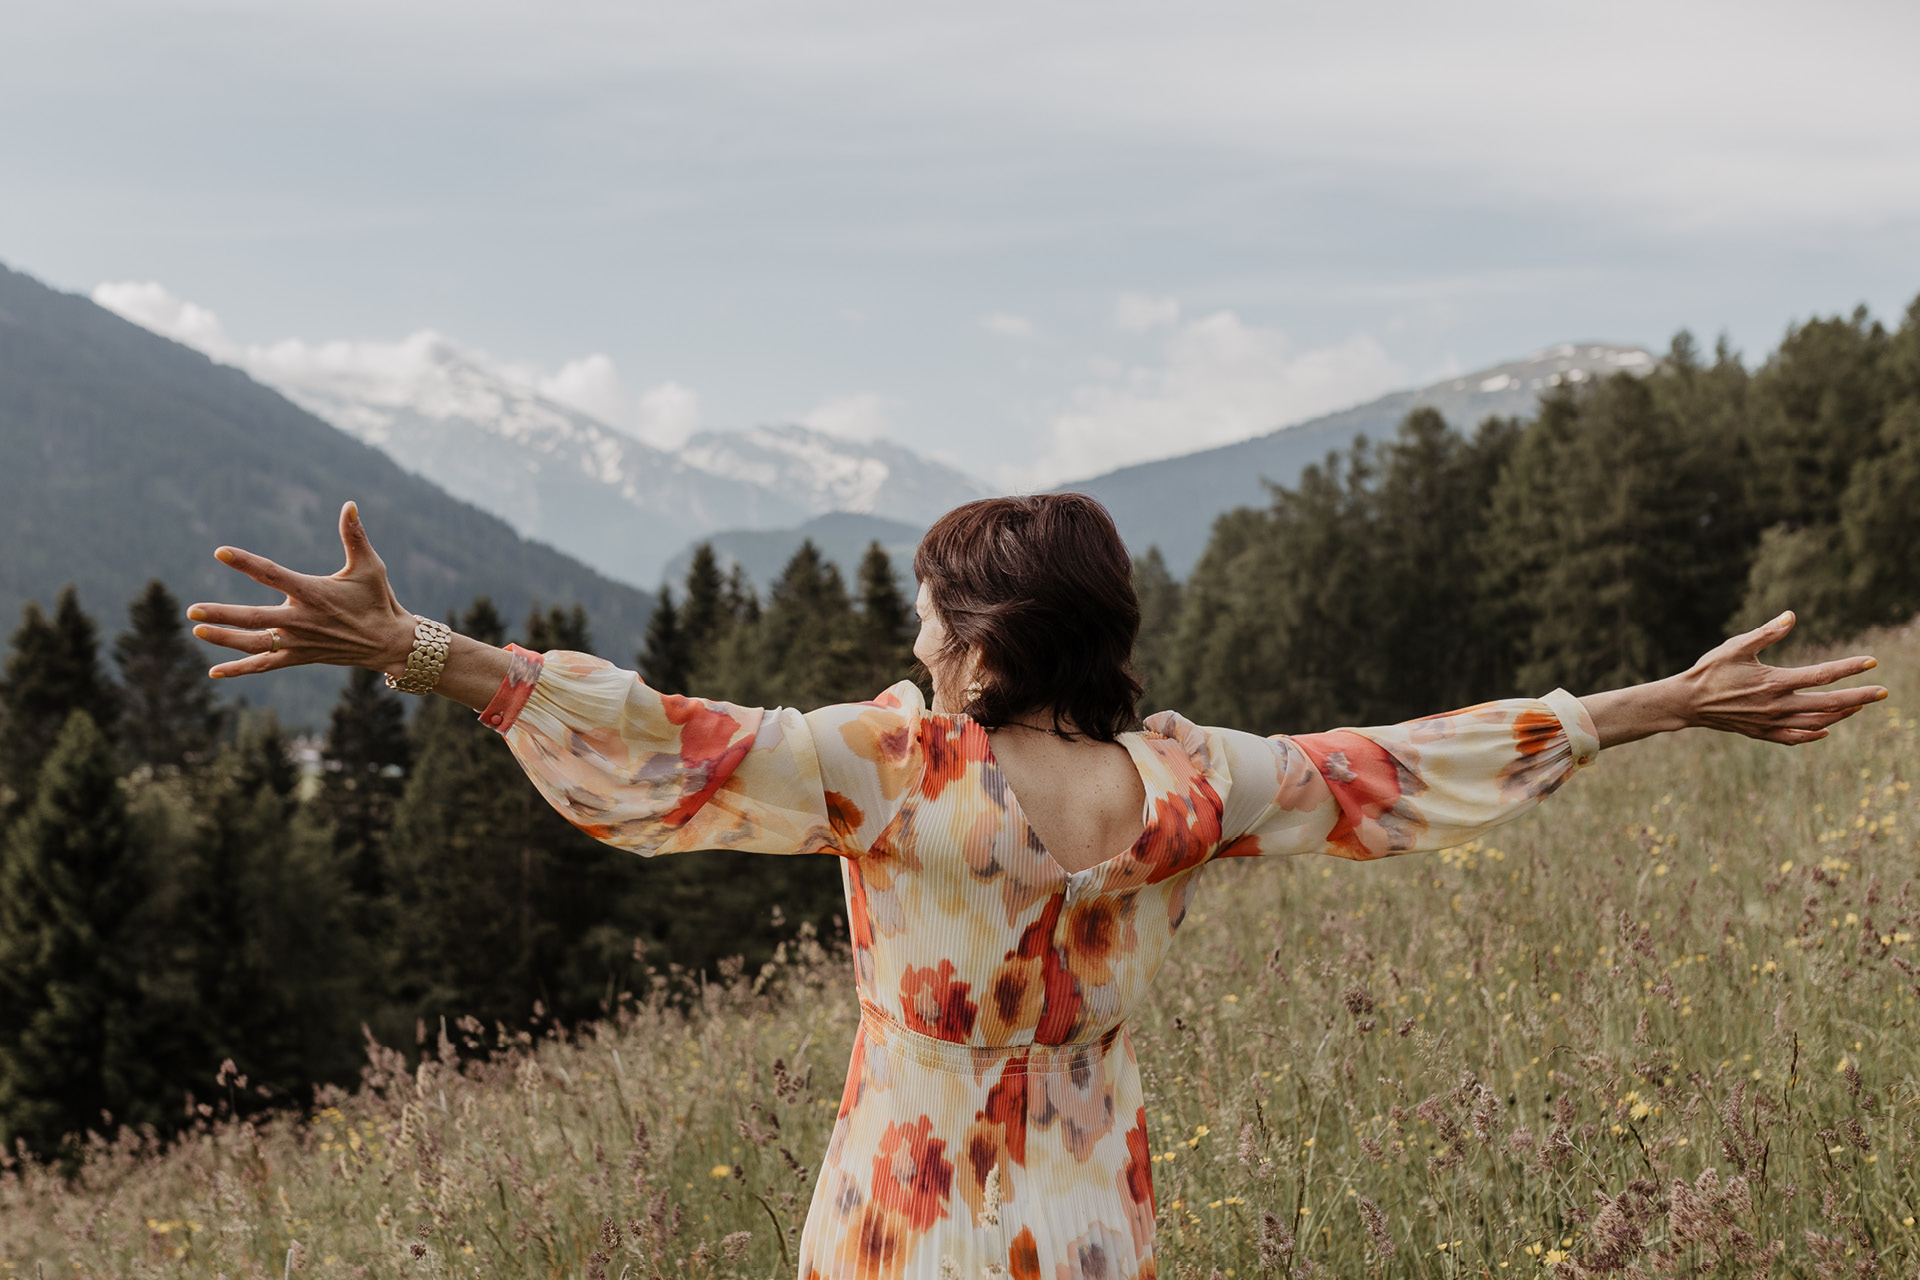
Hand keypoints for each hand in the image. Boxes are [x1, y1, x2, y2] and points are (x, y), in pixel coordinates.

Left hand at [189, 501, 416, 678]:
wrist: (389, 643)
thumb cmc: (378, 600)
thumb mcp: (370, 566)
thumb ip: (354, 535)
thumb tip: (349, 504)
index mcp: (313, 593)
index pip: (272, 575)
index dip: (246, 563)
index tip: (221, 552)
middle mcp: (302, 620)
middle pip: (254, 618)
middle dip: (222, 615)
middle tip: (193, 610)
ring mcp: (299, 642)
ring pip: (254, 644)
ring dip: (225, 639)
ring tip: (197, 631)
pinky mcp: (300, 657)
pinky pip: (265, 665)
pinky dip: (240, 669)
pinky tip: (215, 671)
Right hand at [1672, 611, 1885, 744]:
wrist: (1687, 702)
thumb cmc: (1710, 670)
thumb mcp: (1736, 646)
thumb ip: (1766, 632)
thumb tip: (1792, 616)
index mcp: (1775, 682)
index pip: (1823, 675)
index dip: (1850, 667)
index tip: (1872, 661)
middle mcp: (1777, 705)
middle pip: (1829, 703)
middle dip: (1859, 697)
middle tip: (1883, 692)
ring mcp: (1770, 723)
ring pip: (1816, 722)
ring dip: (1840, 715)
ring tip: (1857, 707)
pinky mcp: (1761, 733)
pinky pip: (1794, 738)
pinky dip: (1813, 735)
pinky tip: (1825, 730)